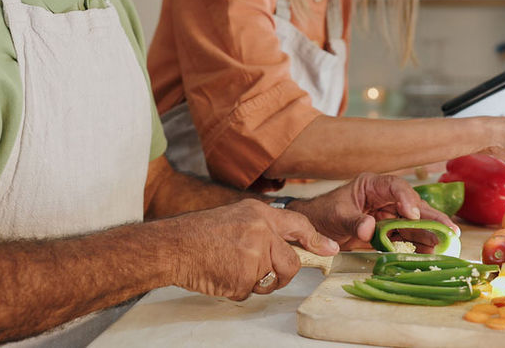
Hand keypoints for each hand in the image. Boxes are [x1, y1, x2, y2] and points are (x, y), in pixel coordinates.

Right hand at [166, 199, 337, 300]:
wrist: (174, 245)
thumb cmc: (198, 233)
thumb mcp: (235, 217)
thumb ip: (261, 228)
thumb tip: (283, 245)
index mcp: (259, 213)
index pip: (298, 224)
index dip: (316, 239)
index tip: (330, 249)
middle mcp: (261, 231)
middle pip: (290, 263)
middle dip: (282, 275)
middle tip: (264, 275)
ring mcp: (253, 255)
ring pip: (270, 280)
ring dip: (254, 282)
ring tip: (229, 267)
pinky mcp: (244, 277)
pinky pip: (249, 292)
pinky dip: (235, 289)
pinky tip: (220, 274)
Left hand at [292, 173, 456, 250]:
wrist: (317, 228)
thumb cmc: (324, 214)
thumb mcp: (337, 216)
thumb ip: (354, 222)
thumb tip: (369, 229)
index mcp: (372, 186)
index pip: (395, 187)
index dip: (406, 199)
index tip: (412, 214)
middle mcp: (385, 198)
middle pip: (412, 205)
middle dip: (431, 217)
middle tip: (449, 230)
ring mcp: (388, 214)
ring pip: (414, 222)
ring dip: (429, 233)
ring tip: (446, 244)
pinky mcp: (389, 230)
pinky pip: (407, 236)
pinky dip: (418, 244)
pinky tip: (430, 252)